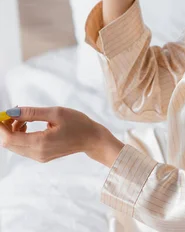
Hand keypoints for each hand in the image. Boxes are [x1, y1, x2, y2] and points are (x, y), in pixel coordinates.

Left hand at [0, 106, 122, 165]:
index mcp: (40, 142)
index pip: (9, 139)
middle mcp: (37, 153)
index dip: (1, 127)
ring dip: (13, 131)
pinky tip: (28, 125)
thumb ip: (32, 113)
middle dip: (5, 128)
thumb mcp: (56, 112)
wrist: (92, 138)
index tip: (1, 114)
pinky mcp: (42, 156)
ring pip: (15, 146)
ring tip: (23, 117)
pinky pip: (23, 147)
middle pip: (9, 144)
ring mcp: (39, 157)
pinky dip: (20, 136)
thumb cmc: (77, 123)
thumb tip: (11, 112)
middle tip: (12, 113)